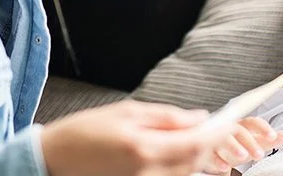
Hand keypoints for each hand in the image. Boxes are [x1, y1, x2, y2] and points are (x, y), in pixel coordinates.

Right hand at [41, 101, 226, 175]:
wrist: (53, 161)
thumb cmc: (84, 133)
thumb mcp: (126, 113)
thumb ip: (167, 117)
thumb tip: (200, 118)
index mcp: (144, 148)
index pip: (197, 143)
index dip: (219, 134)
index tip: (229, 125)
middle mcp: (146, 174)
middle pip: (195, 163)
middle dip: (210, 147)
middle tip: (214, 131)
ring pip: (185, 175)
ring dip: (195, 160)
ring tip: (193, 144)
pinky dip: (179, 171)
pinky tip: (175, 158)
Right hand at [200, 117, 282, 174]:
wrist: (214, 149)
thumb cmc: (236, 144)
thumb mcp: (253, 143)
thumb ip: (268, 140)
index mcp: (242, 125)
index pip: (253, 122)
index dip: (263, 128)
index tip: (273, 136)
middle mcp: (229, 129)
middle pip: (239, 130)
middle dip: (249, 142)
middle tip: (259, 154)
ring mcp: (216, 138)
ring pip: (223, 139)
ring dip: (234, 147)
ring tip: (243, 156)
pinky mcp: (206, 149)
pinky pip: (210, 153)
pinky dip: (217, 160)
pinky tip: (224, 166)